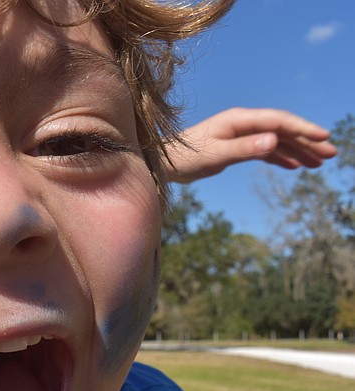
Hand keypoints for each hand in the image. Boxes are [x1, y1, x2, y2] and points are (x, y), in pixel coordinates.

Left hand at [165, 108, 337, 183]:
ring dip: (298, 150)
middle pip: (282, 129)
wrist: (163, 163)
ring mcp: (240, 135)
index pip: (278, 121)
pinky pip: (264, 150)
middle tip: (331, 154)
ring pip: (276, 141)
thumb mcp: (215, 155)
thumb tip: (274, 140)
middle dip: (307, 141)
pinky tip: (295, 166)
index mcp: (239, 120)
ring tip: (319, 163)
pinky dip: (280, 157)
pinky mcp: (236, 147)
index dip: (302, 127)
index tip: (324, 137)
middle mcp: (242, 124)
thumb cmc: (185, 158)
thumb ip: (244, 148)